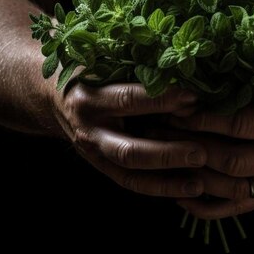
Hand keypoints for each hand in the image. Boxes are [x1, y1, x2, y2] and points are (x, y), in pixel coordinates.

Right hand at [53, 82, 207, 197]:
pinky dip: (162, 188)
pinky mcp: (103, 168)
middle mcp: (90, 131)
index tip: (194, 97)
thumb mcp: (103, 64)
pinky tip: (190, 189)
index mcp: (89, 99)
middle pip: (129, 150)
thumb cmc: (89, 71)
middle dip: (166, 154)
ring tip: (200, 183)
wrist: (53, 97)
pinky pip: (133, 184)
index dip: (162, 99)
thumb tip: (186, 73)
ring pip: (131, 175)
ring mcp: (95, 155)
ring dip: (167, 181)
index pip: (128, 100)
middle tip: (200, 153)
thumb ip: (136, 70)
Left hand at [170, 67, 253, 218]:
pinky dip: (206, 206)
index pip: (237, 123)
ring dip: (190, 173)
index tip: (171, 106)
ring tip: (160, 154)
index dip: (201, 117)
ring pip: (230, 186)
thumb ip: (250, 79)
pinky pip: (238, 207)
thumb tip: (195, 77)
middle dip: (188, 145)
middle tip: (155, 129)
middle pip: (229, 158)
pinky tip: (179, 194)